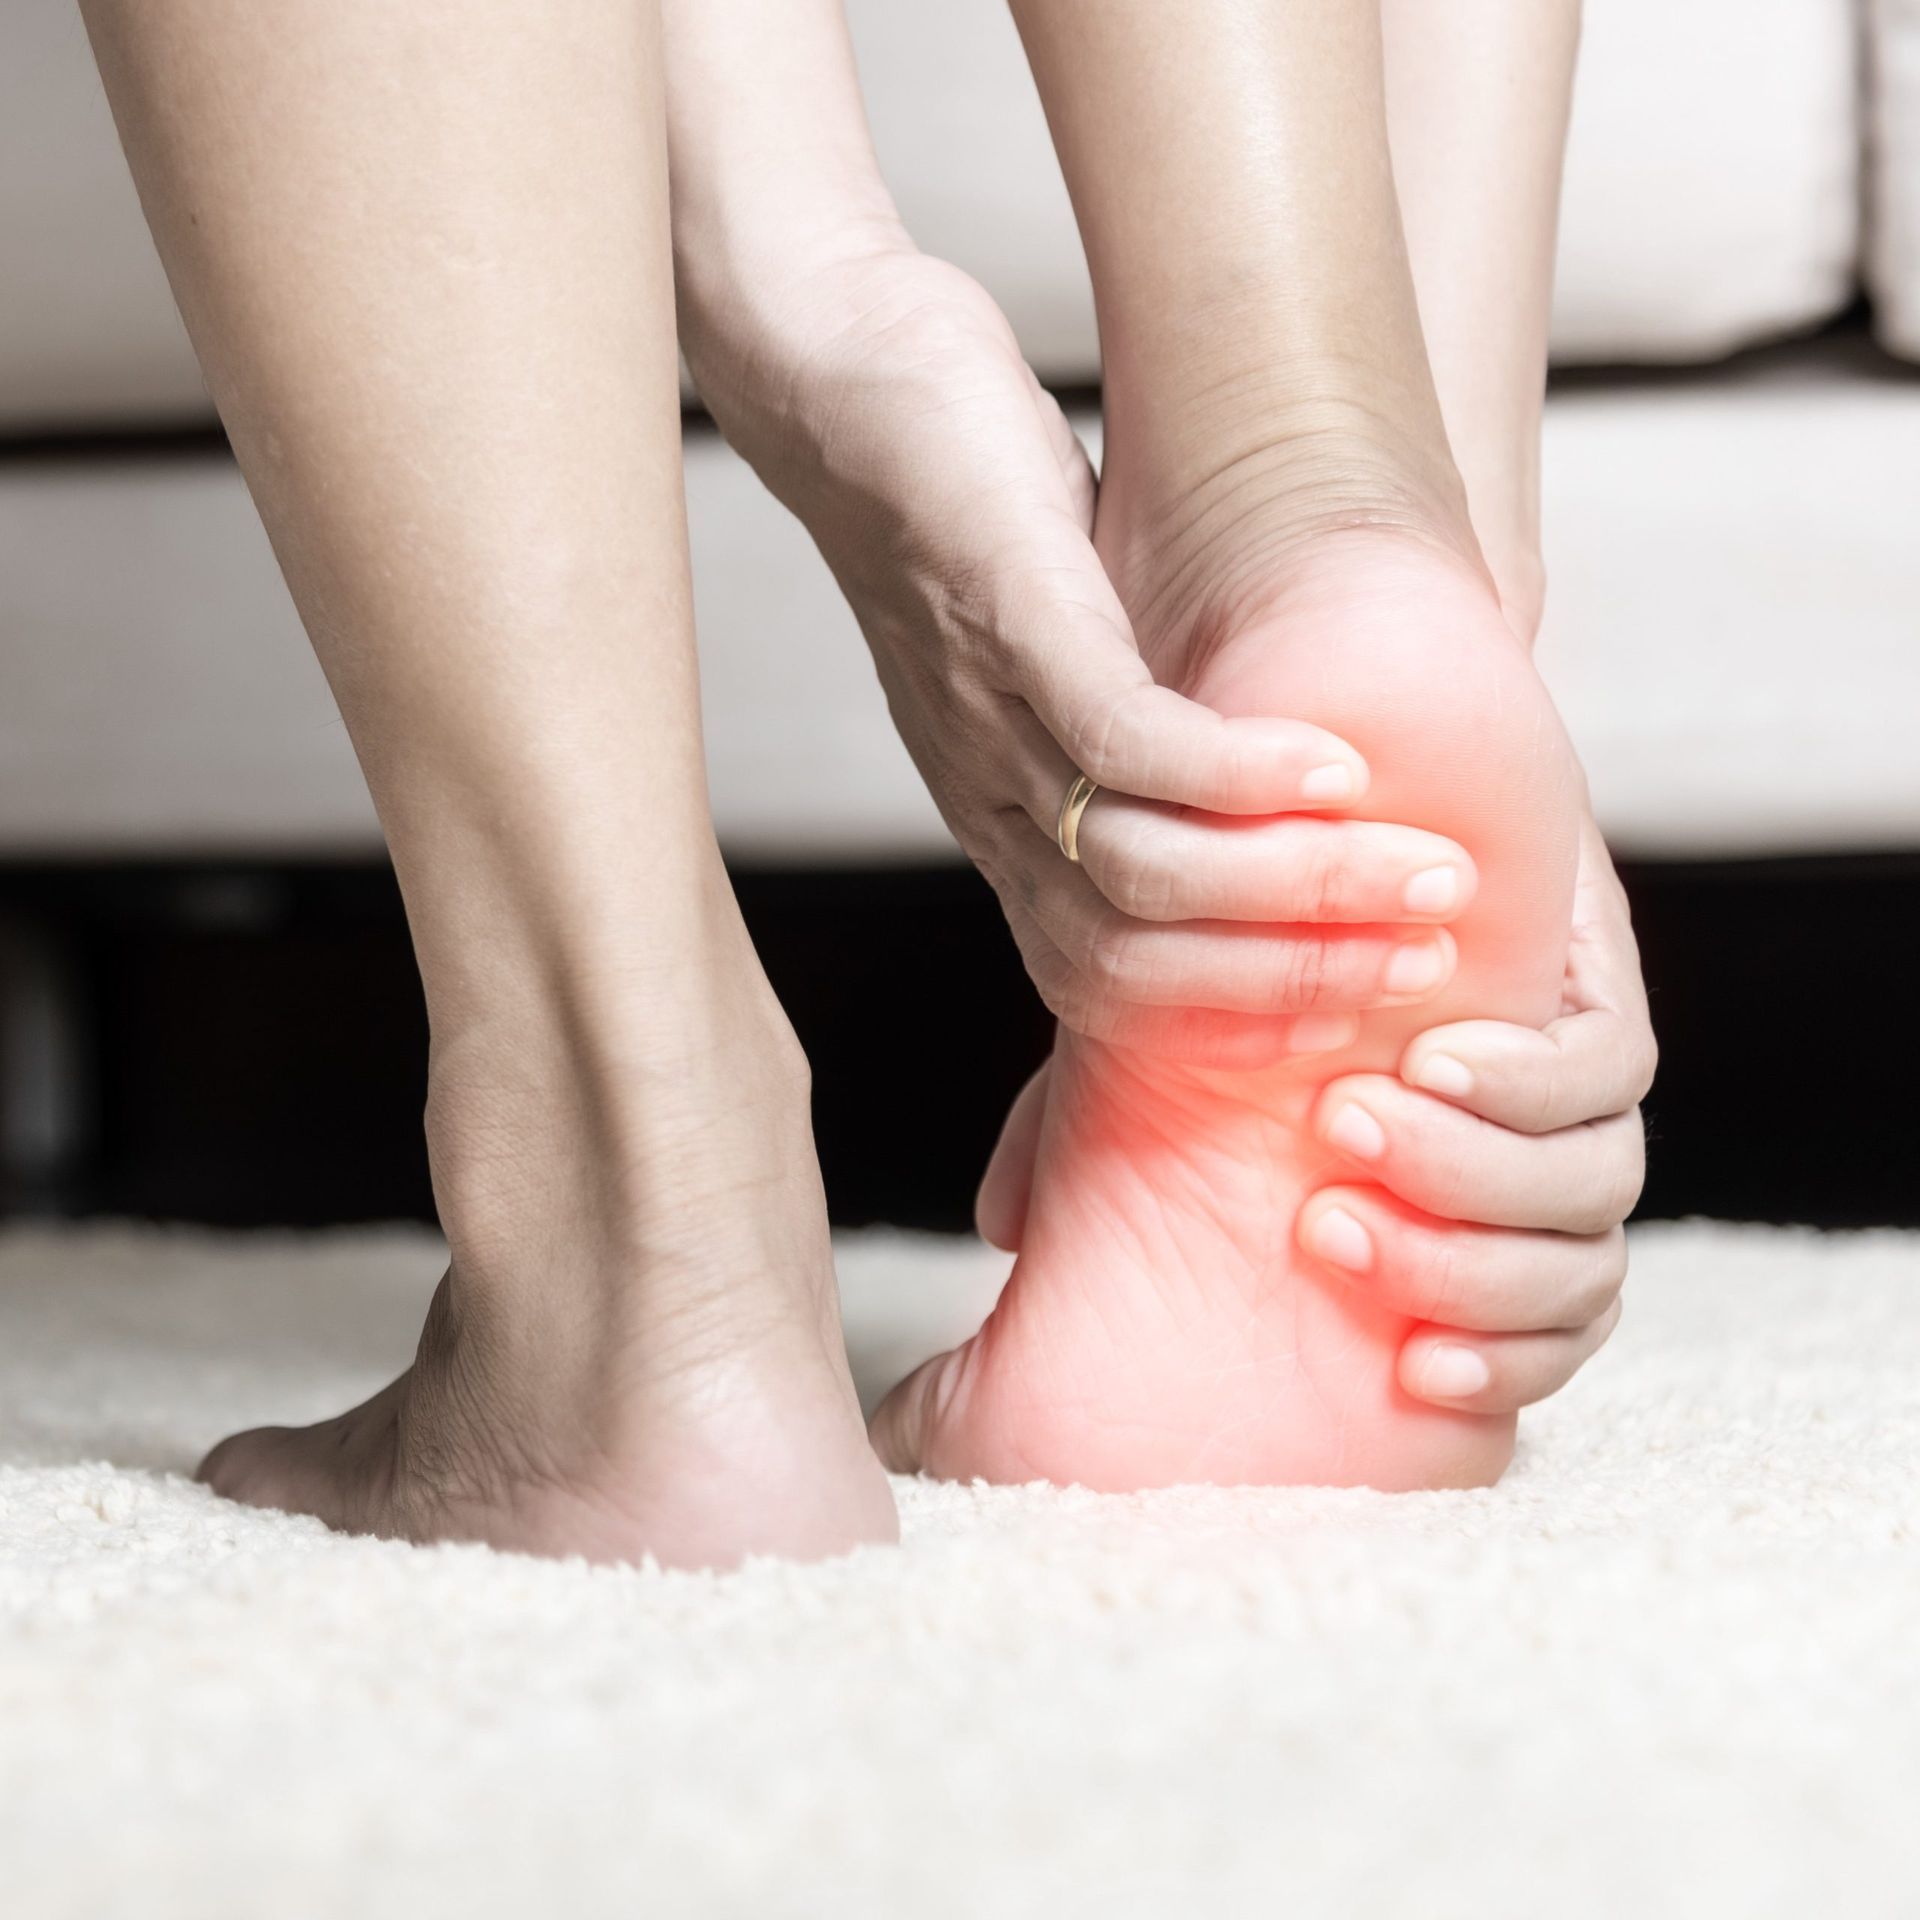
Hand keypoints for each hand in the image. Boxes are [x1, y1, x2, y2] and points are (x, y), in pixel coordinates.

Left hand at [683, 238, 1477, 1058]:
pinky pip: (1122, 738)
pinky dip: (1234, 772)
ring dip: (1291, 885)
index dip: (1234, 1017)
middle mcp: (989, 798)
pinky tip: (1327, 767)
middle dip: (1288, 975)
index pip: (1108, 984)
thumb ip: (1147, 729)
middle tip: (1423, 955)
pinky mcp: (1008, 617)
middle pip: (1130, 958)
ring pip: (1137, 867)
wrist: (839, 377)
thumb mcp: (1060, 653)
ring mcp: (992, 716)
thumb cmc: (971, 513)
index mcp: (1004, 823)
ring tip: (1411, 871)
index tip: (1359, 1005)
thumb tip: (1292, 774)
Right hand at [982, 813, 1654, 1408]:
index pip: (1521, 1340)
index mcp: (1454, 1202)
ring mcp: (1571, 1074)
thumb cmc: (1231, 927)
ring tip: (1359, 1120)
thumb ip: (1102, 1135)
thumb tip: (1004, 1230)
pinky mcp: (1594, 981)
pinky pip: (1608, 1073)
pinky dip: (1531, 1086)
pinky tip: (1443, 1055)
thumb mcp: (1160, 1047)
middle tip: (1330, 1215)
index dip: (1496, 1371)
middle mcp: (1531, 1152)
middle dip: (1464, 1269)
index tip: (1404, 1364)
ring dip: (1482, 1177)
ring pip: (1595, 1186)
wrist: (1321, 775)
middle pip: (1574, 1280)